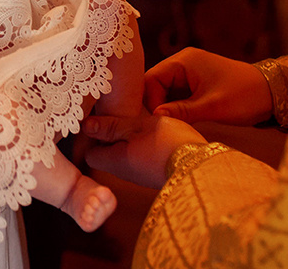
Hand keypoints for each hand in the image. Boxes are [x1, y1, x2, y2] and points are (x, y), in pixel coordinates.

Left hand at [83, 110, 205, 189]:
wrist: (201, 167)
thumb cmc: (167, 142)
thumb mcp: (137, 126)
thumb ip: (111, 126)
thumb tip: (85, 126)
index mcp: (115, 161)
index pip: (91, 154)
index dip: (92, 136)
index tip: (99, 117)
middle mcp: (125, 172)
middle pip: (108, 154)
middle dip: (110, 135)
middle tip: (118, 113)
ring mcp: (142, 175)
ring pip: (126, 154)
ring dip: (128, 138)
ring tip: (136, 117)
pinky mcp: (157, 173)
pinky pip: (142, 157)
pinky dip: (142, 144)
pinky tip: (153, 129)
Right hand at [144, 48, 272, 125]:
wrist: (271, 93)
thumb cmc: (244, 95)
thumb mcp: (212, 106)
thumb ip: (181, 111)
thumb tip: (154, 117)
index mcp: (184, 61)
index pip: (151, 79)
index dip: (148, 101)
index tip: (153, 123)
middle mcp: (182, 64)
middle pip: (154, 85)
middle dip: (154, 106)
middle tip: (156, 127)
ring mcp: (189, 75)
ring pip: (163, 93)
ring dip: (164, 110)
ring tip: (165, 128)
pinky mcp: (195, 86)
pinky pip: (175, 97)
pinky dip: (174, 110)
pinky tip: (176, 124)